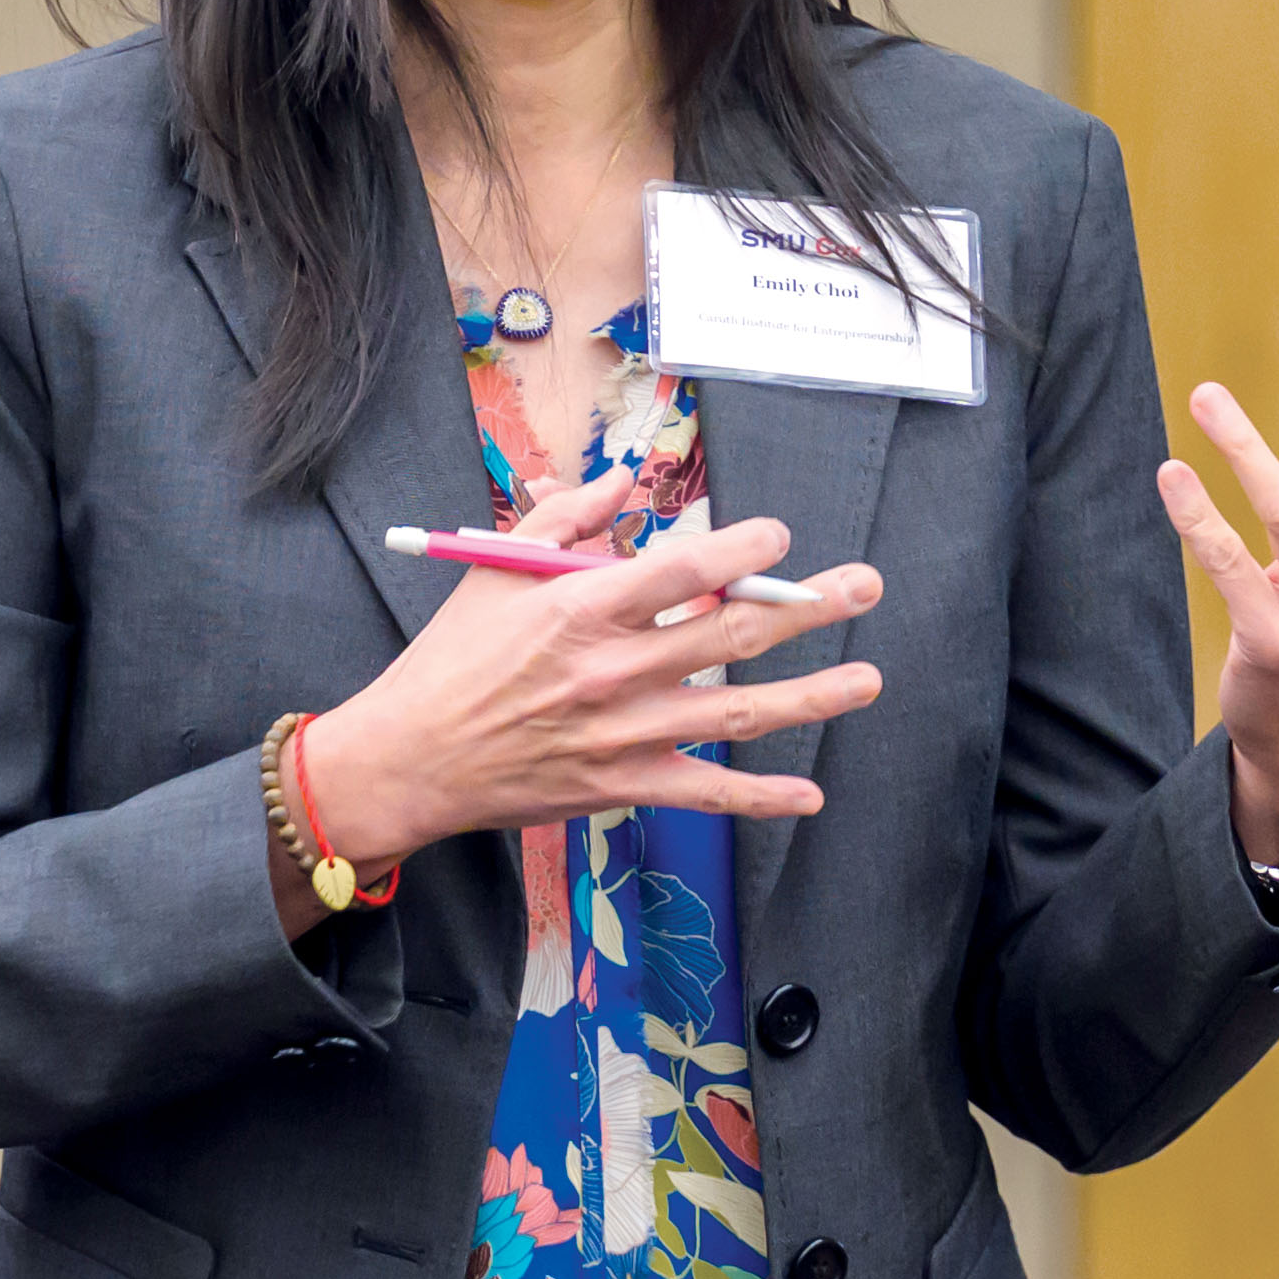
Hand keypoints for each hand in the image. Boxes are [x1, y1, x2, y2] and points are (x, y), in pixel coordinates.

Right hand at [297, 466, 889, 872]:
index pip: (684, 569)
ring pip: (737, 710)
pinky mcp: (621, 785)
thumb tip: (626, 481)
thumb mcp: (497, 569)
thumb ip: (567, 517)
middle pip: (732, 631)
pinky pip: (705, 791)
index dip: (743, 547)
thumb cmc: (451, 659)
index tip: (777, 534)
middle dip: (807, 605)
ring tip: (867, 678)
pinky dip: (760, 798)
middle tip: (864, 586)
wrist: (411, 758)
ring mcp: (624, 733)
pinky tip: (810, 794)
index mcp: (582, 609)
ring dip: (811, 696)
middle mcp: (612, 669)